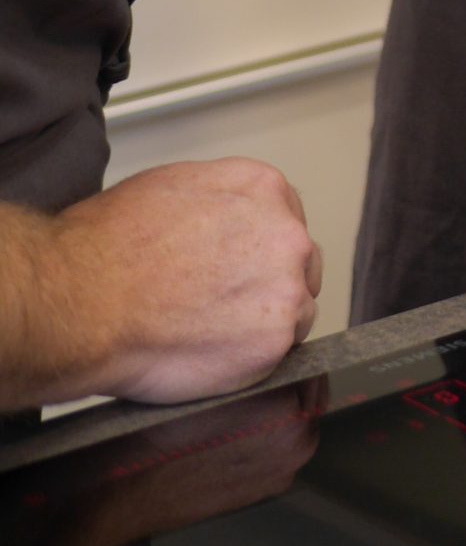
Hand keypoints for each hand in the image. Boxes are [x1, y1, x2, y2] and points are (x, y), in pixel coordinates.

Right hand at [38, 160, 320, 404]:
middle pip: (298, 265)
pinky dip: (250, 360)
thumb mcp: (175, 185)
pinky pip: (278, 354)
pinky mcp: (275, 338)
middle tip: (223, 307)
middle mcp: (287, 233)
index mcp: (263, 188)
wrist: (87, 299)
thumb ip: (222, 200)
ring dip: (263, 324)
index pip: (286, 221)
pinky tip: (212, 355)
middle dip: (269, 285)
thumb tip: (225, 221)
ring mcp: (286, 287)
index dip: (260, 251)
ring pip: (294, 311)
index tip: (239, 270)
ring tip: (212, 334)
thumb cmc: (111, 246)